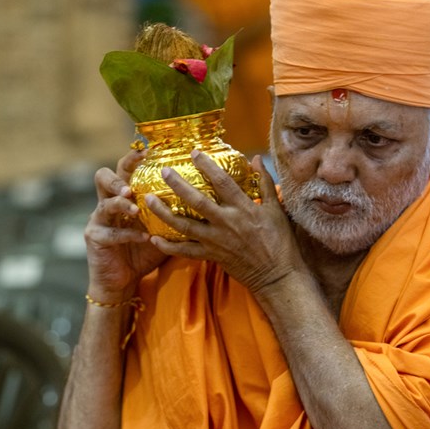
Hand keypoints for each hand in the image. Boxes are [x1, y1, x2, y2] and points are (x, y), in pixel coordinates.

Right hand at [84, 150, 166, 299]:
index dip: (134, 157)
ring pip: (104, 203)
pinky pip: (111, 232)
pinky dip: (129, 234)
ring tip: (135, 207)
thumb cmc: (145, 251)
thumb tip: (208, 197)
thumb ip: (175, 211)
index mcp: (124, 195)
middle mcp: (107, 202)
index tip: (149, 150)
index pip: (126, 169)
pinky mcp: (95, 237)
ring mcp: (98, 219)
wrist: (123, 279)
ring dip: (120, 203)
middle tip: (132, 184)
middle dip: (118, 177)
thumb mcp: (162, 228)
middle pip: (103, 177)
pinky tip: (144, 237)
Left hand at [144, 153, 305, 295]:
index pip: (222, 182)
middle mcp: (227, 223)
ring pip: (185, 225)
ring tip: (149, 200)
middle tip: (164, 171)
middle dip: (178, 185)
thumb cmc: (280, 241)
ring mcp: (216, 241)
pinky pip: (186, 251)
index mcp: (244, 208)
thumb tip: (256, 158)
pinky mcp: (212, 256)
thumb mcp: (276, 209)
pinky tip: (154, 239)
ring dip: (165, 213)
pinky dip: (169, 247)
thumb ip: (265, 182)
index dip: (207, 166)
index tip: (194, 152)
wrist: (277, 276)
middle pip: (197, 201)